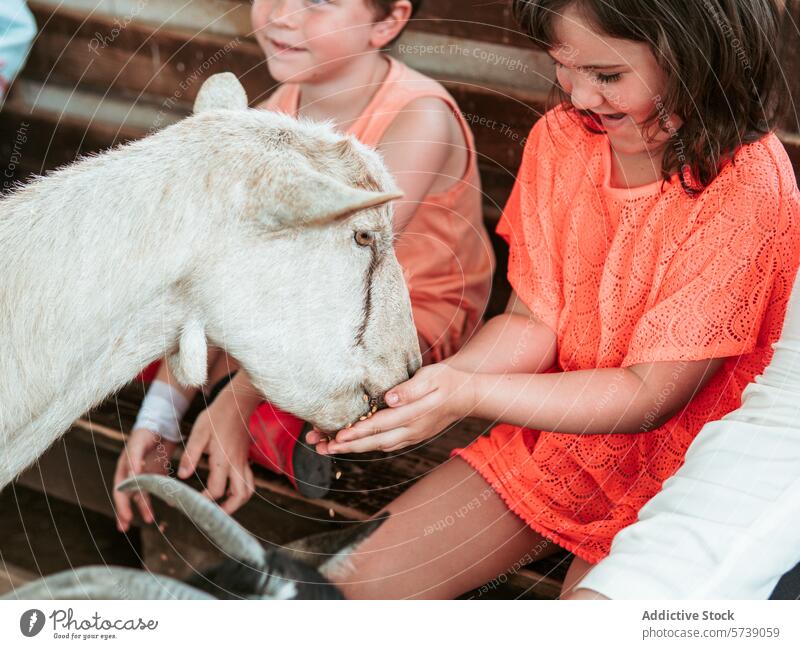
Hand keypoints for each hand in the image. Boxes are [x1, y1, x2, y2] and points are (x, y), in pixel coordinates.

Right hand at [114, 428, 177, 532]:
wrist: (163, 422)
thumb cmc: (146, 432)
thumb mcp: (138, 444)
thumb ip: (134, 459)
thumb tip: (132, 476)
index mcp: (125, 468)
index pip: (120, 490)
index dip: (122, 505)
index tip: (126, 518)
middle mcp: (134, 473)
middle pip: (128, 496)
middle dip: (126, 512)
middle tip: (125, 527)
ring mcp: (146, 473)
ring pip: (143, 494)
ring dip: (145, 507)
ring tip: (149, 520)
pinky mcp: (159, 471)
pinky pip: (160, 487)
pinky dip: (164, 496)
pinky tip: (170, 504)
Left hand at [177, 399, 254, 513]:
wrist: (238, 403)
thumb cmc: (216, 416)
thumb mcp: (198, 432)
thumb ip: (191, 455)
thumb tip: (184, 476)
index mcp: (223, 459)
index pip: (216, 490)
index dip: (203, 501)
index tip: (189, 503)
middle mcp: (236, 464)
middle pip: (239, 496)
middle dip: (227, 510)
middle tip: (212, 515)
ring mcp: (243, 462)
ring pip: (248, 490)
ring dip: (238, 502)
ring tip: (223, 507)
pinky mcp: (245, 459)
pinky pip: (249, 480)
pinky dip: (242, 490)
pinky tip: (229, 489)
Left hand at [306, 363, 473, 453]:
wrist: (468, 396)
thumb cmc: (448, 381)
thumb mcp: (432, 377)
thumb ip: (410, 388)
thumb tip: (389, 398)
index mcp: (413, 415)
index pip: (379, 425)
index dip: (357, 432)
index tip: (336, 436)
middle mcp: (410, 430)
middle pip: (373, 441)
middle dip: (346, 446)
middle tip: (321, 447)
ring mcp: (411, 436)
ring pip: (377, 445)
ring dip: (353, 448)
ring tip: (328, 447)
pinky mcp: (410, 435)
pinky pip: (385, 444)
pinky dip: (366, 445)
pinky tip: (352, 443)